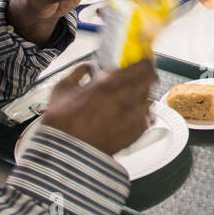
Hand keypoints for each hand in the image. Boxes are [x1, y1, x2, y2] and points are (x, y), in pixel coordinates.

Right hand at [39, 61, 158, 154]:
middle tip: (139, 77)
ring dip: (143, 96)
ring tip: (131, 99)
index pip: (142, 66)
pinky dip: (142, 114)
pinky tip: (130, 115)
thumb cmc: (62, 124)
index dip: (146, 61)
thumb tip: (88, 67)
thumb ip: (79, 72)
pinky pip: (148, 119)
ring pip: (150, 100)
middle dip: (146, 76)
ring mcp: (133, 118)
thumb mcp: (63, 88)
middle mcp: (126, 99)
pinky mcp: (136, 134)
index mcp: (109, 84)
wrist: (65, 154)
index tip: (143, 61)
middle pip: (151, 80)